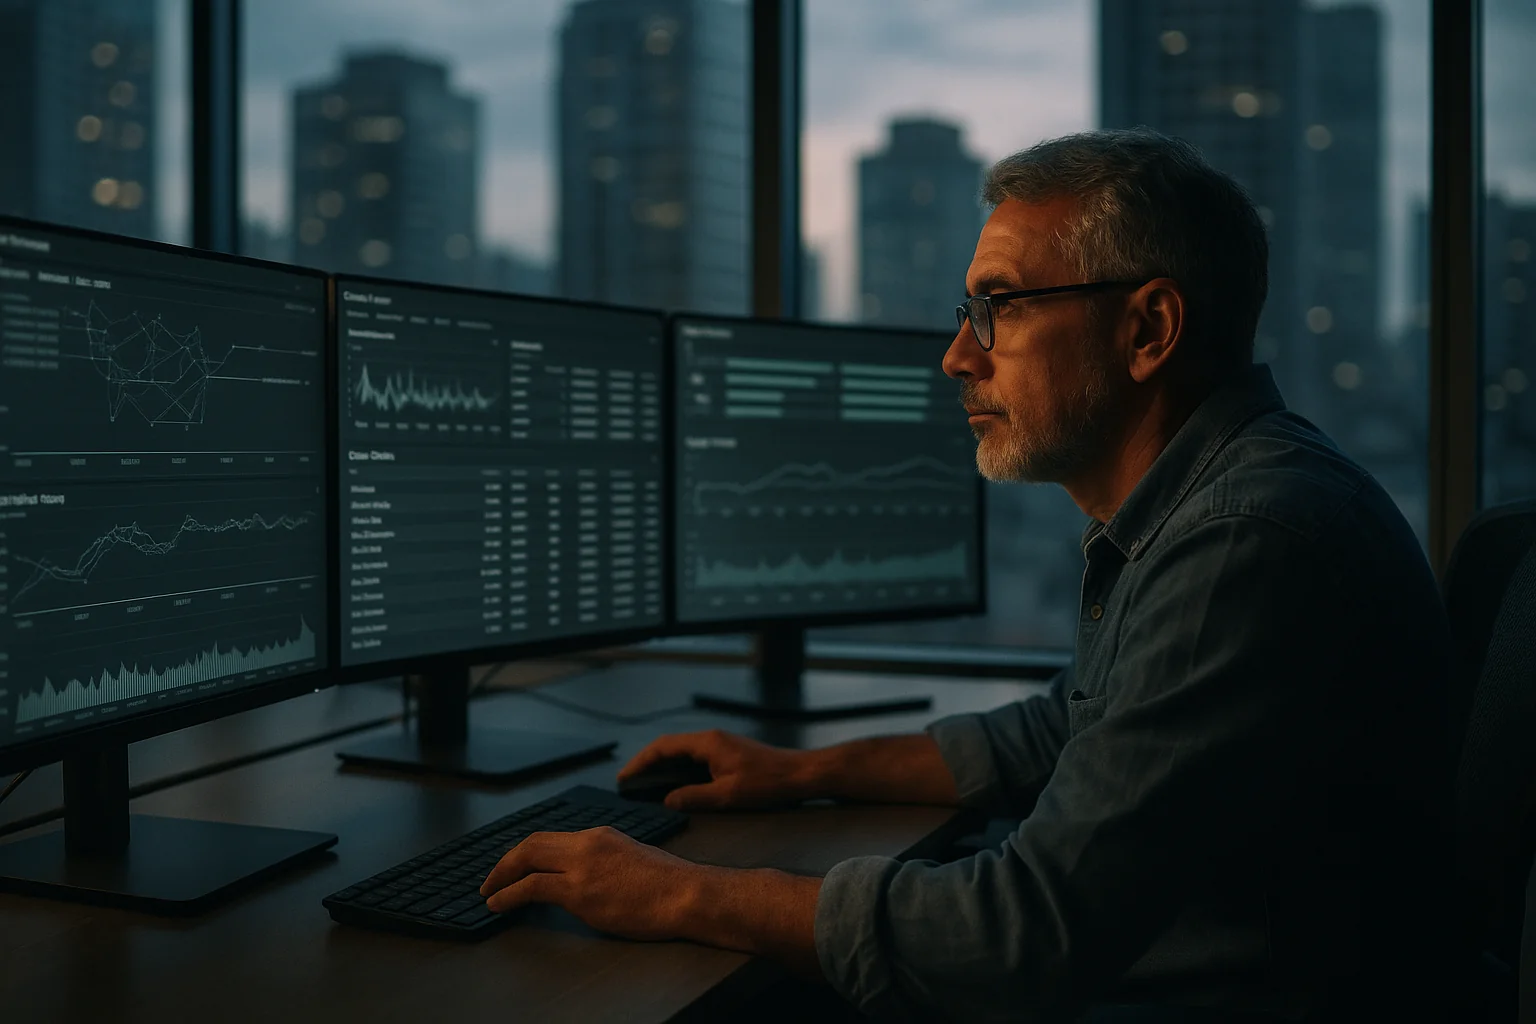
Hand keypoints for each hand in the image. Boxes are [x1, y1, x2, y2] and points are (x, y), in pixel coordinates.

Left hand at [478, 827, 702, 940]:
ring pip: (527, 859)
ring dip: (501, 876)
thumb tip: (583, 880)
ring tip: (488, 893)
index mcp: (600, 835)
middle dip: (506, 861)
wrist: (686, 894)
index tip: (513, 866)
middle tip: (491, 879)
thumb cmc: (669, 885)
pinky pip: (532, 887)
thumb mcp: (632, 859)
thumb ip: (603, 863)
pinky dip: (508, 894)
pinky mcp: (580, 891)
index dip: (525, 852)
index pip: (551, 837)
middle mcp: (587, 843)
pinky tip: (498, 904)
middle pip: (532, 843)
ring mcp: (582, 866)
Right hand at [619, 729, 812, 810]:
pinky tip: (675, 786)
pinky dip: (679, 770)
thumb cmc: (767, 783)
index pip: (663, 747)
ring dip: (662, 767)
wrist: (801, 774)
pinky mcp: (728, 755)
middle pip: (669, 747)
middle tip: (628, 783)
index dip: (640, 762)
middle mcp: (711, 739)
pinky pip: (695, 759)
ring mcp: (720, 745)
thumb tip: (667, 801)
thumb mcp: (727, 795)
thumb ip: (694, 797)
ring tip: (645, 786)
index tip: (624, 778)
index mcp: (707, 743)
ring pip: (682, 753)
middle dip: (646, 763)